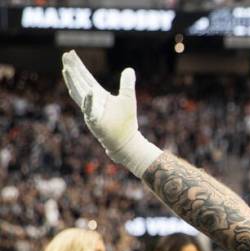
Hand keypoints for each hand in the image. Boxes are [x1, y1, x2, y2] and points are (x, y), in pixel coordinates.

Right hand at [61, 50, 160, 175]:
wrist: (126, 141)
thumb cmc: (126, 122)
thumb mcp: (128, 98)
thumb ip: (127, 84)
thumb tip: (129, 69)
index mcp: (98, 94)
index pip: (85, 77)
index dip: (78, 66)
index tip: (70, 54)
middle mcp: (91, 101)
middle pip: (79, 82)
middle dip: (72, 69)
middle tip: (65, 56)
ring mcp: (91, 111)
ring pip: (79, 94)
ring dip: (73, 82)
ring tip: (67, 69)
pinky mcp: (95, 122)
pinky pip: (90, 110)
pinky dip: (90, 101)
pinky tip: (90, 91)